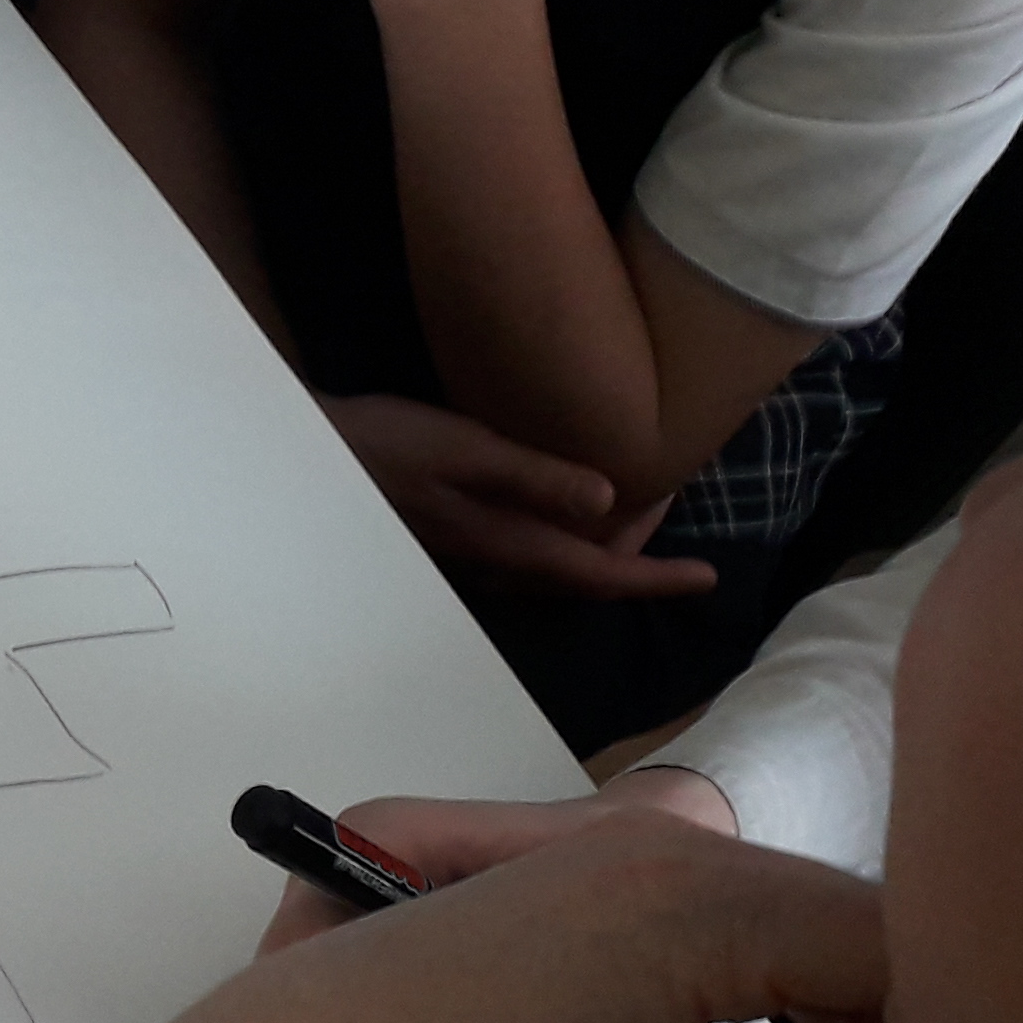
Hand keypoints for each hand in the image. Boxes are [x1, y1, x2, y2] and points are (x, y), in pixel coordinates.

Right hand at [322, 392, 716, 600]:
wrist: (315, 457)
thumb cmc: (388, 444)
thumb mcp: (465, 448)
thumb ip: (534, 475)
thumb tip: (610, 501)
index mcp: (506, 543)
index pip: (598, 573)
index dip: (655, 577)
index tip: (707, 578)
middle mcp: (495, 565)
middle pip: (582, 578)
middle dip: (634, 558)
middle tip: (670, 509)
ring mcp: (472, 560)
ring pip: (556, 571)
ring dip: (600, 551)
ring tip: (635, 515)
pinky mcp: (456, 543)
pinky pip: (529, 557)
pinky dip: (565, 541)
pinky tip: (566, 513)